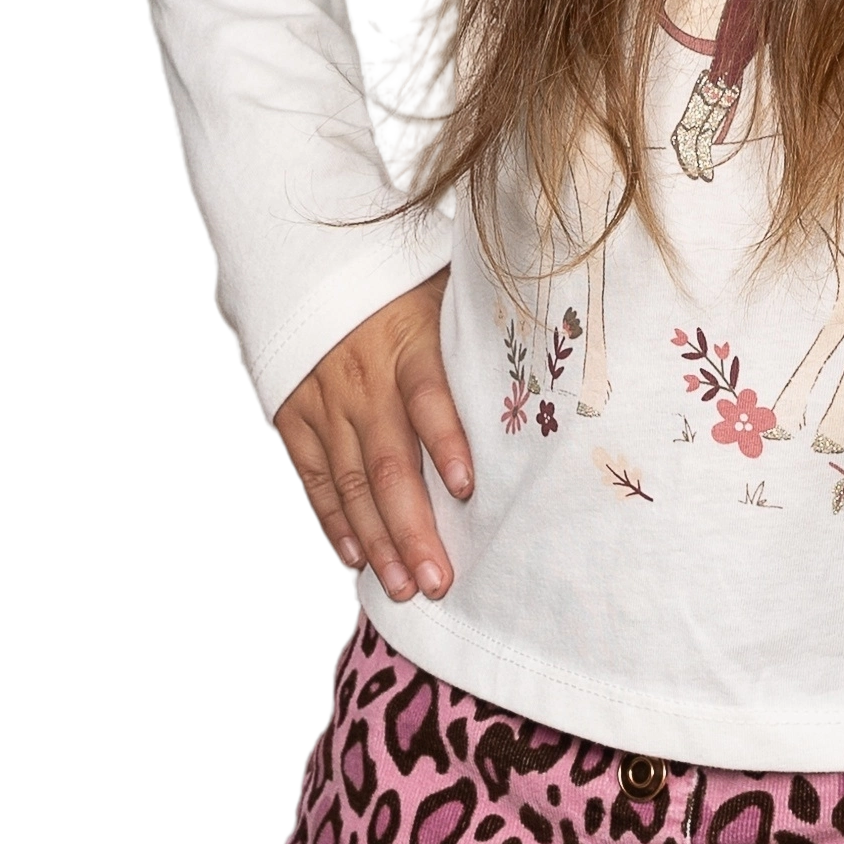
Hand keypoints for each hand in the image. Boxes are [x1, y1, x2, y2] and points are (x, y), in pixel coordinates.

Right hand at [273, 267, 470, 602]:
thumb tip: (550, 356)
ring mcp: (323, 401)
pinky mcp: (293, 415)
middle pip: (388, 462)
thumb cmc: (399, 282)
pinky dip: (335, 520)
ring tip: (404, 586)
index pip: (429, 396)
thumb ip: (480, 331)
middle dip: (413, 527)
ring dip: (377, 540)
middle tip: (439, 580)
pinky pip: (316, 476)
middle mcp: (361, 378)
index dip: (446, 441)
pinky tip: (356, 559)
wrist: (307, 257)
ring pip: (351, 482)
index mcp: (407, 343)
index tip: (467, 486)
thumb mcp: (443, 290)